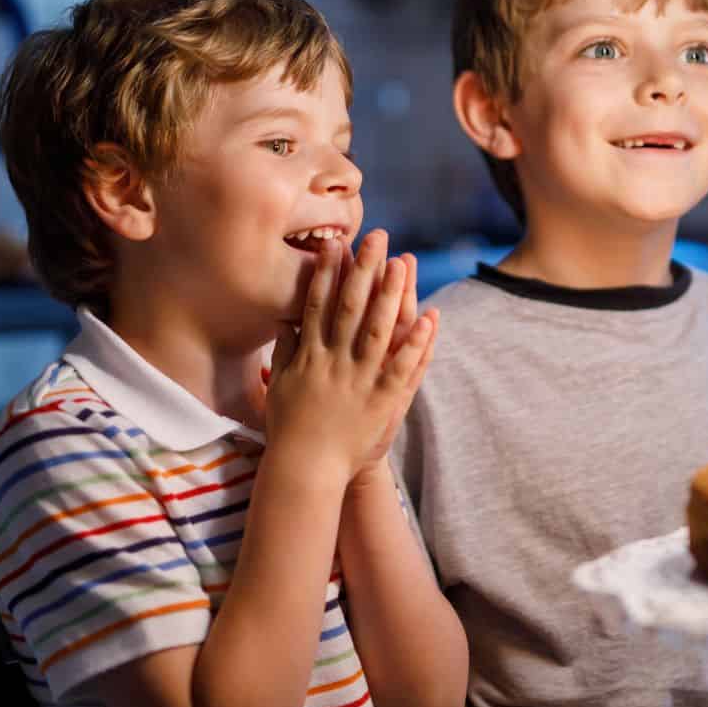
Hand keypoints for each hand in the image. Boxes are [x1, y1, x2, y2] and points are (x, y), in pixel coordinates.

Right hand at [262, 231, 435, 484]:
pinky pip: (402, 366)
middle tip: (377, 237)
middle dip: (364, 269)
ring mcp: (358, 379)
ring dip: (391, 294)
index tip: (336, 243)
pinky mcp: (381, 400)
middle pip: (350, 306)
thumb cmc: (288, 429)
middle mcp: (333, 360)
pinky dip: (417, 341)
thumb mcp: (277, 384)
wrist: (305, 469)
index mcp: (308, 354)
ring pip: (377, 329)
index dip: (328, 271)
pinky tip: (430, 317)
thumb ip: (282, 351)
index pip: (318, 303)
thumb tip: (284, 320)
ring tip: (403, 263)